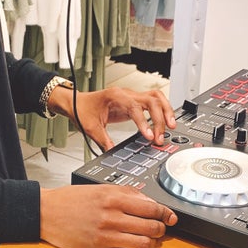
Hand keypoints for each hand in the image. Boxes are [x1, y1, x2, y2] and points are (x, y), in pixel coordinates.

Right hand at [40, 184, 177, 247]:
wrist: (47, 213)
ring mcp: (106, 236)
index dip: (166, 213)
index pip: (151, 208)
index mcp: (113, 198)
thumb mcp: (100, 188)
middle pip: (152, 227)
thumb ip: (127, 193)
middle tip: (158, 227)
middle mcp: (112, 217)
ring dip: (151, 242)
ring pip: (144, 244)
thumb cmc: (71, 199)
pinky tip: (134, 247)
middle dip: (160, 228)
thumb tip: (150, 202)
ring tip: (146, 238)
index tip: (170, 216)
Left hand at [48, 86, 175, 151]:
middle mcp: (126, 93)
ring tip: (171, 126)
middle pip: (152, 100)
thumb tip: (114, 154)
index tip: (149, 136)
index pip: (135, 107)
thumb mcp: (91, 128)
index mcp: (115, 97)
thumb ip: (103, 141)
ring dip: (166, 110)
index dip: (144, 122)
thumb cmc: (82, 110)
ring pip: (156, 97)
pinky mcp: (134, 101)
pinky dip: (162, 109)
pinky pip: (153, 101)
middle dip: (160, 118)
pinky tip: (165, 121)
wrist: (76, 102)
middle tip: (160, 137)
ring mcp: (131, 96)